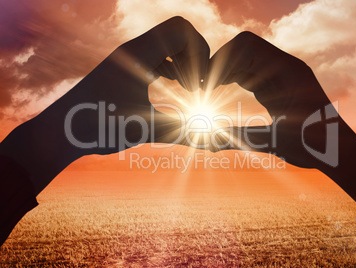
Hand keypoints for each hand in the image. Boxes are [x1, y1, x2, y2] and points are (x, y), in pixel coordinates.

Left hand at [0, 17, 209, 193]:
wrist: (62, 130)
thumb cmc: (99, 128)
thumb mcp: (146, 130)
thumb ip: (184, 132)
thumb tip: (215, 144)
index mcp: (139, 55)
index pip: (182, 30)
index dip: (201, 53)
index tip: (200, 83)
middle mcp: (134, 49)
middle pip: (179, 33)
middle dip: (196, 56)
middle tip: (198, 86)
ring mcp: (129, 57)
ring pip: (168, 43)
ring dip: (184, 62)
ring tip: (190, 89)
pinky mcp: (127, 67)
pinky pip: (157, 55)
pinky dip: (173, 66)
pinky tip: (176, 87)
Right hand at [207, 32, 355, 203]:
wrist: (338, 151)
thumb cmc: (315, 147)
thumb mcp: (273, 142)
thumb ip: (237, 139)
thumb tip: (205, 143)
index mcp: (288, 72)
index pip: (247, 47)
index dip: (221, 61)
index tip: (206, 83)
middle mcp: (285, 67)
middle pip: (243, 48)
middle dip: (220, 64)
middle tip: (203, 86)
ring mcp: (281, 75)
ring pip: (245, 59)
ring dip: (225, 70)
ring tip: (208, 90)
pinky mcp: (277, 86)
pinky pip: (250, 72)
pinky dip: (233, 78)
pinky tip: (221, 91)